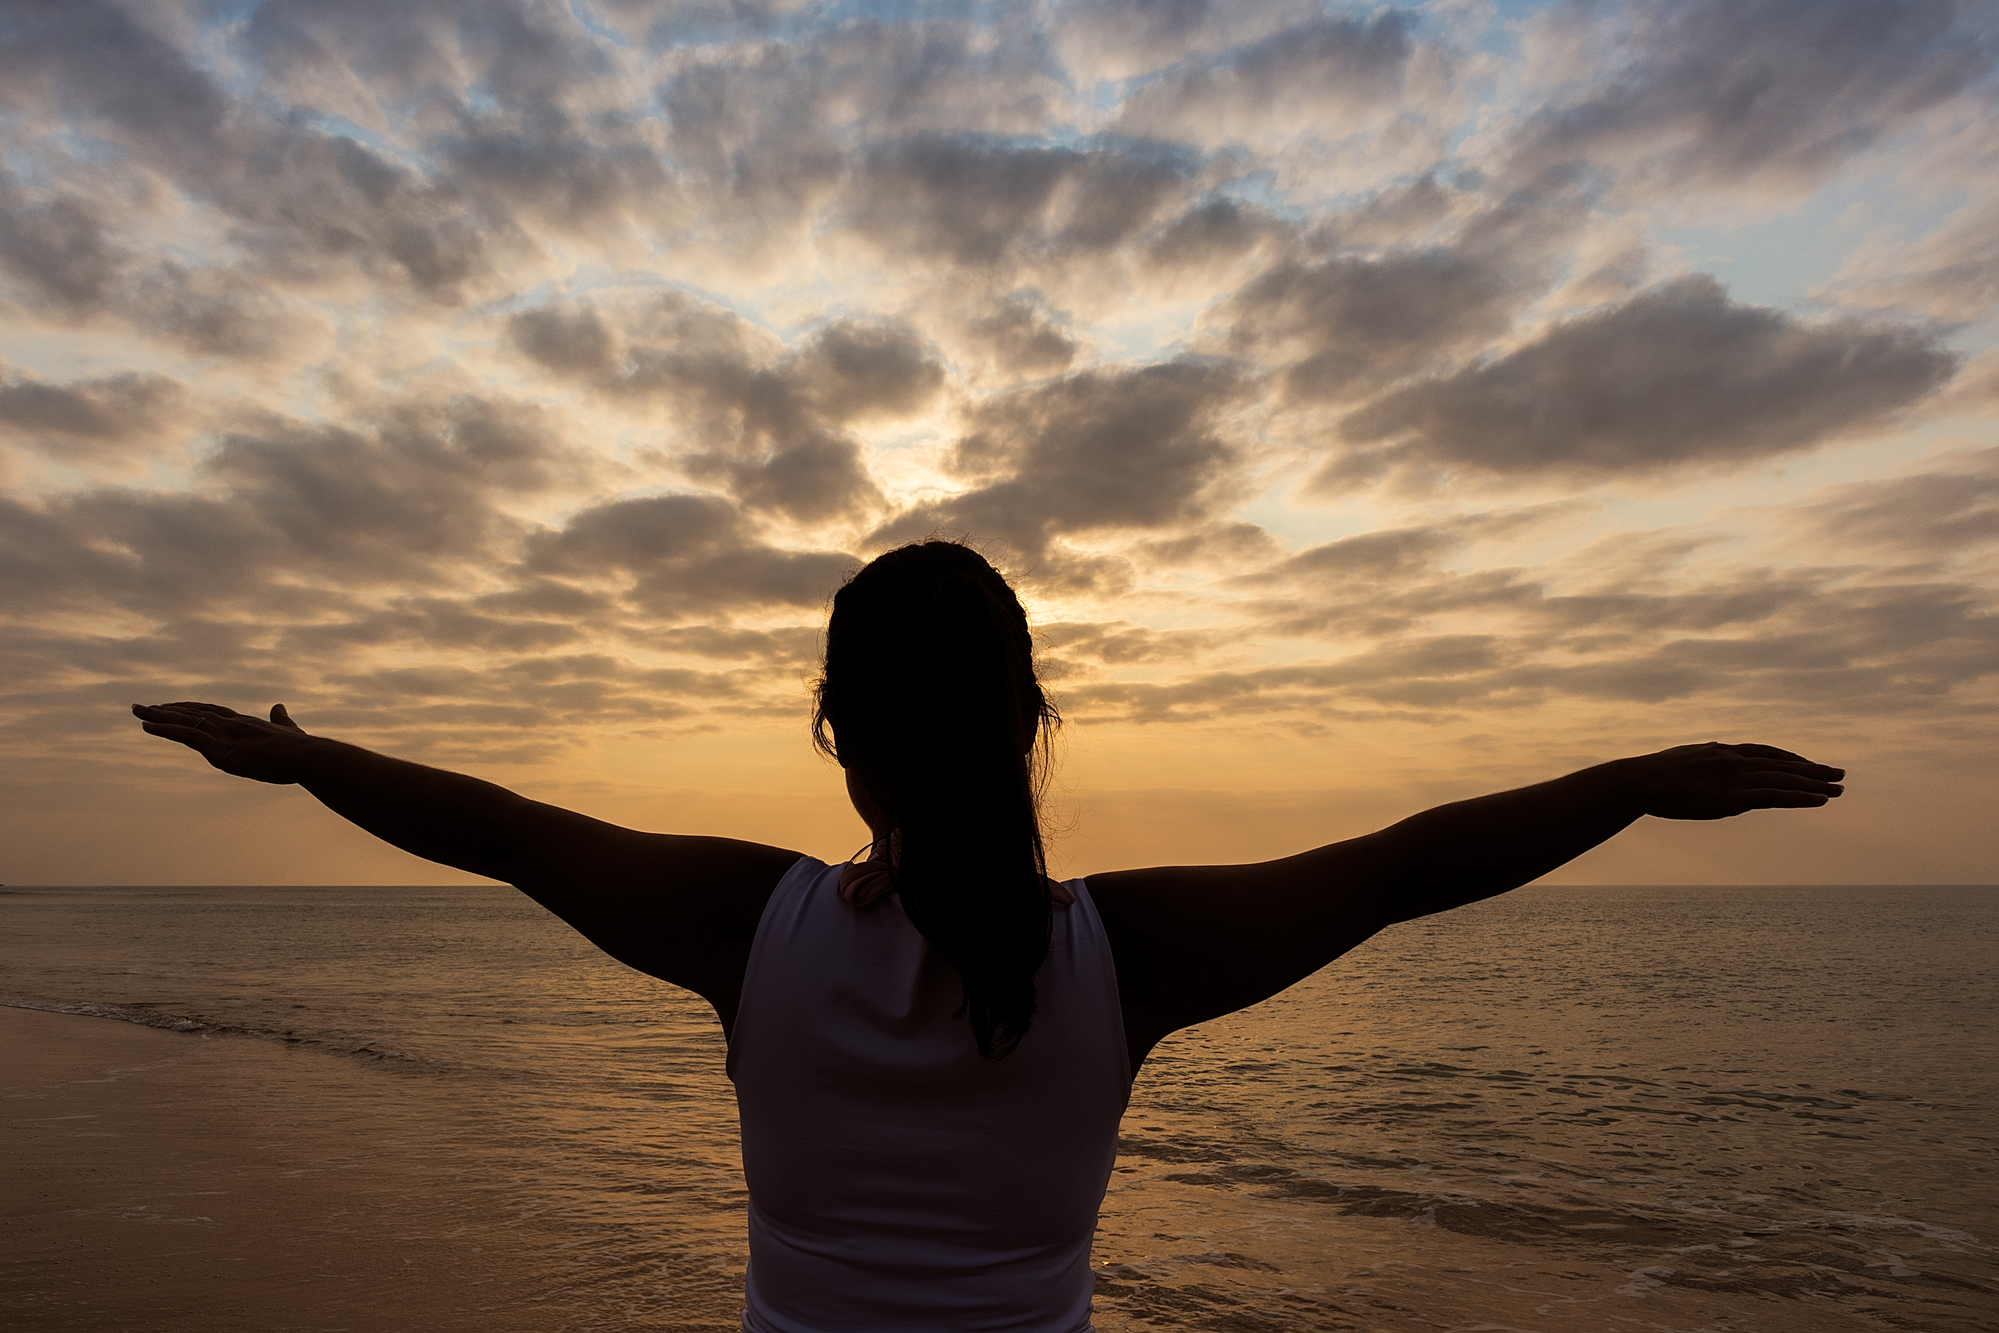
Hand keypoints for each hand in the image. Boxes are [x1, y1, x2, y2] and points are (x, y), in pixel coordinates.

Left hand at [132, 701, 318, 784]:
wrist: (306, 757)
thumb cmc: (303, 750)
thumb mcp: (290, 732)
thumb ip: (282, 720)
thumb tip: (279, 706)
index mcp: (246, 723)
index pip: (213, 712)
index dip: (192, 709)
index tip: (175, 707)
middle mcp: (231, 724)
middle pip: (193, 712)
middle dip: (168, 709)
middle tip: (144, 706)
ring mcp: (224, 734)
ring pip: (184, 721)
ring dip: (157, 715)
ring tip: (136, 710)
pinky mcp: (220, 748)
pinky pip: (185, 735)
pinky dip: (164, 729)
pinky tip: (146, 726)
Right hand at [1619, 742, 1844, 820]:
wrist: (1640, 781)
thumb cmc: (1652, 776)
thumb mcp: (1680, 763)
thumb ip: (1699, 765)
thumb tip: (1701, 770)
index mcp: (1722, 751)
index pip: (1765, 752)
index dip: (1790, 758)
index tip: (1808, 763)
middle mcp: (1735, 759)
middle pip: (1783, 763)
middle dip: (1813, 769)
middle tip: (1840, 774)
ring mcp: (1736, 776)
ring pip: (1785, 779)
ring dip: (1816, 784)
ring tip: (1840, 789)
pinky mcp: (1734, 796)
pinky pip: (1776, 796)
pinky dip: (1801, 797)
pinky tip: (1820, 800)